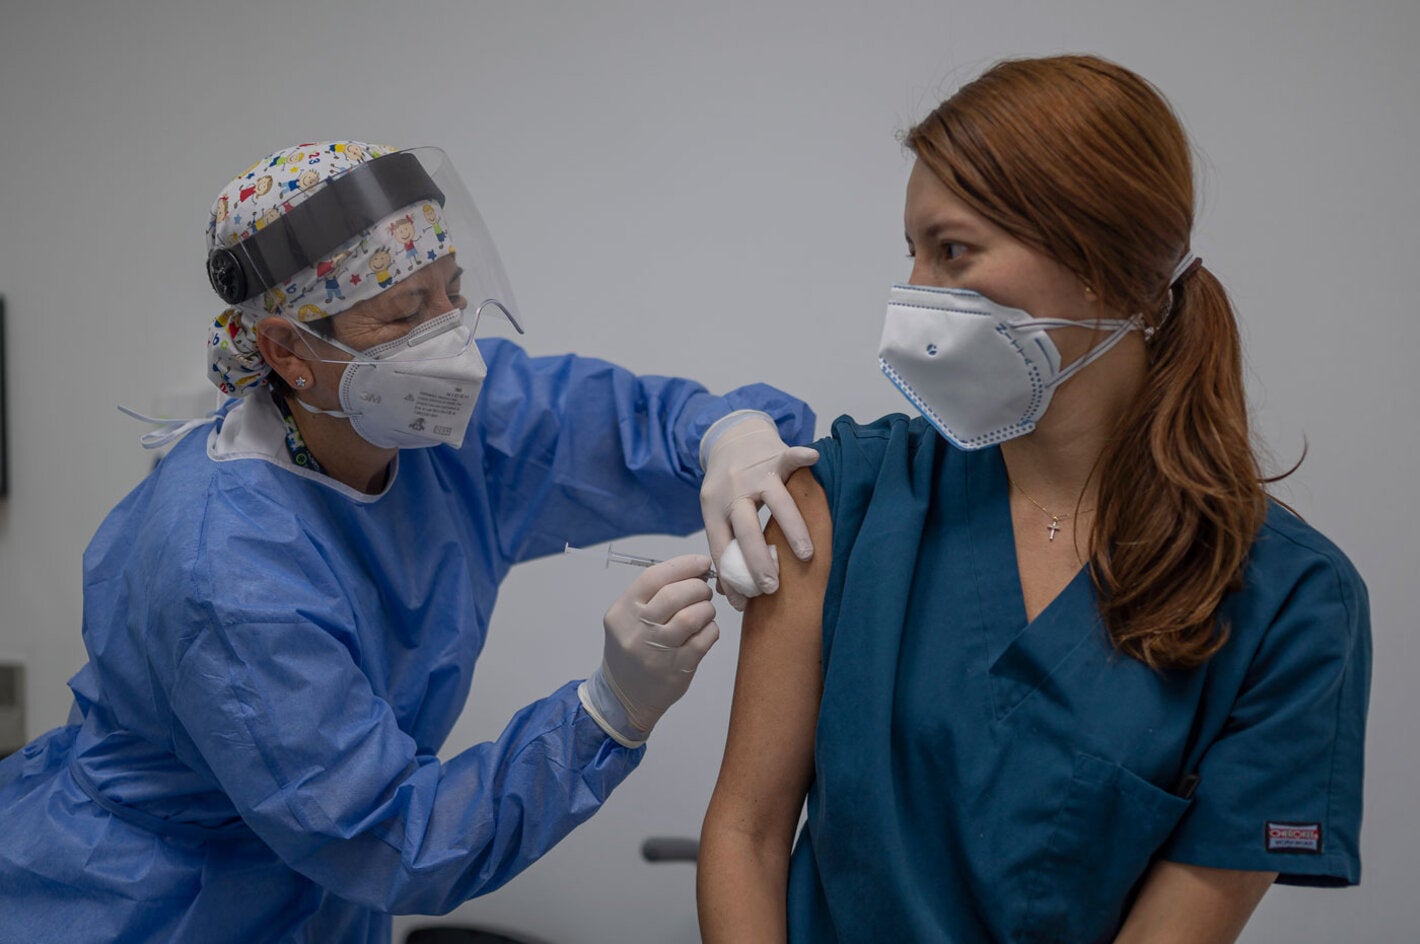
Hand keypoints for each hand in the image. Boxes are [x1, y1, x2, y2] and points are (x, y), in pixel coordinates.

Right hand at [579, 555, 718, 745]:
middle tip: (703, 591)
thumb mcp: (629, 618)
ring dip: (706, 608)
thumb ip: (655, 594)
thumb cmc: (633, 648)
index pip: (654, 577)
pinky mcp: (676, 671)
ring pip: (692, 617)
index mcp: (623, 612)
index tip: (702, 563)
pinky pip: (703, 641)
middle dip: (698, 587)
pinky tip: (706, 631)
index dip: (683, 565)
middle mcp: (636, 631)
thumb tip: (695, 570)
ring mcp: (656, 653)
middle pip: (676, 595)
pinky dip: (711, 630)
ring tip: (704, 611)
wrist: (622, 696)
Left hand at [699, 411, 818, 609]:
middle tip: (771, 587)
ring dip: (791, 529)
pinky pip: (790, 457)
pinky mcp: (775, 456)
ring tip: (805, 555)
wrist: (729, 438)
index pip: (720, 546)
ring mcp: (756, 473)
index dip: (730, 576)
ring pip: (776, 501)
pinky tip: (813, 458)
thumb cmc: (726, 485)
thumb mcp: (715, 511)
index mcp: (714, 508)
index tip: (744, 603)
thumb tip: (731, 590)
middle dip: (758, 560)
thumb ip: (724, 544)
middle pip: (746, 529)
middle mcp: (734, 491)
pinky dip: (801, 457)